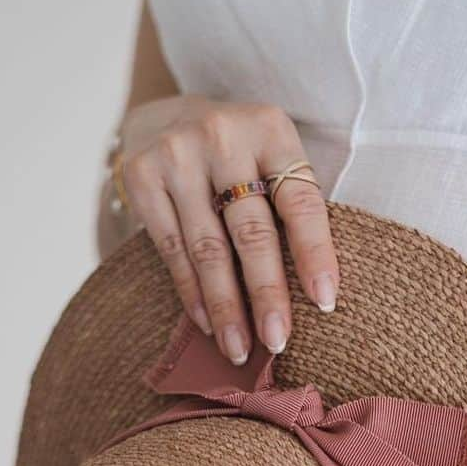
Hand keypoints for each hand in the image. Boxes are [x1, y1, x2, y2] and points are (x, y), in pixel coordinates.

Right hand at [117, 95, 338, 361]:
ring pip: (208, 249)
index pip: (300, 202)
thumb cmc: (239, 155)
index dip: (315, 255)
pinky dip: (192, 293)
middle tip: (278, 343)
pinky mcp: (141, 176)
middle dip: (266, 294)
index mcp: (271, 130)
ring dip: (226, 308)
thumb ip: (291, 209)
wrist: (166, 116)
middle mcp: (223, 136)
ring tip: (240, 349)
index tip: (325, 304)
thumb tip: (314, 298)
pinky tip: (208, 324)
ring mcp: (177, 154)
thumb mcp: (273, 160)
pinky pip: (172, 249)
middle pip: (251, 231)